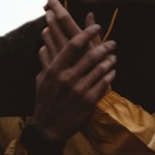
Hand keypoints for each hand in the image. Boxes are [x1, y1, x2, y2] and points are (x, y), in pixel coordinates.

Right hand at [32, 0, 115, 143]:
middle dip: (105, 46)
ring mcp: (79, 90)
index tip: (97, 27)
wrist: (48, 128)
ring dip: (110, 60)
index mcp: (55, 70)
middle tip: (112, 43)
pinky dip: (110, 75)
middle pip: (91, 55)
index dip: (87, 33)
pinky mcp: (88, 101)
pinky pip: (103, 84)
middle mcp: (67, 78)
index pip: (74, 45)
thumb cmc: (44, 100)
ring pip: (100, 69)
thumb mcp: (41, 78)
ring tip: (113, 56)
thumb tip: (44, 39)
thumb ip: (46, 59)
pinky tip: (113, 71)